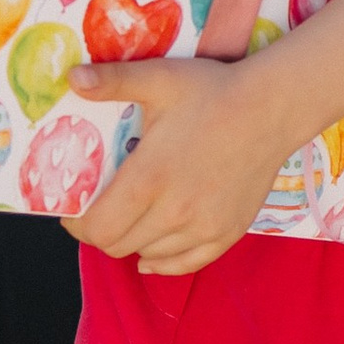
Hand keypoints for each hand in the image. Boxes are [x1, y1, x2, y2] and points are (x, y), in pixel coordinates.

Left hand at [66, 54, 292, 275]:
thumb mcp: (158, 79)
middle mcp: (174, 212)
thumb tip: (71, 78)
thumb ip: (112, 81)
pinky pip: (185, 265)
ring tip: (132, 216)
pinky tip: (154, 251)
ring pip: (149, 255)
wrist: (271, 109)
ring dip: (133, 240)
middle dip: (102, 231)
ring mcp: (203, 228)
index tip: (76, 208)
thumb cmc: (212, 92)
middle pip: (118, 246)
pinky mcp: (226, 234)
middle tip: (101, 208)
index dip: (78, 223)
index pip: (97, 228)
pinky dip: (164, 260)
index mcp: (149, 178)